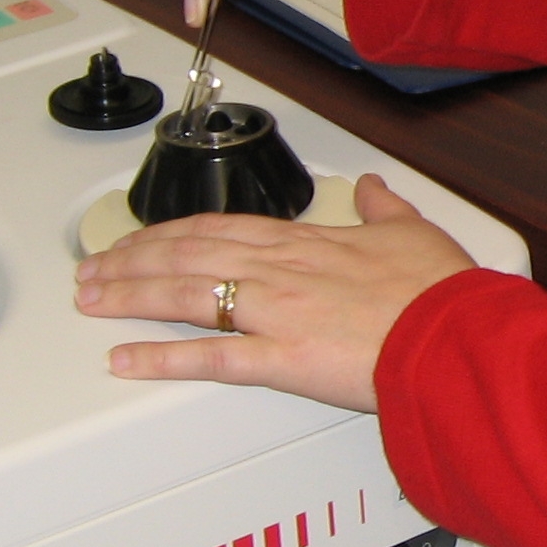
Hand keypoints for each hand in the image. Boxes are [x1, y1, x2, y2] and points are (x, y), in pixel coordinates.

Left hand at [73, 175, 476, 412]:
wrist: (456, 335)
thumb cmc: (441, 294)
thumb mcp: (414, 232)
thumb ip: (384, 208)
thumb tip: (374, 186)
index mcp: (307, 241)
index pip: (218, 227)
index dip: (170, 232)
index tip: (139, 238)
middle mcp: (280, 270)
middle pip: (186, 256)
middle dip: (130, 261)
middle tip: (91, 270)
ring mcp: (276, 313)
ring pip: (186, 296)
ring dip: (129, 296)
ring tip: (91, 301)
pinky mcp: (281, 360)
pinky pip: (209, 357)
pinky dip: (160, 358)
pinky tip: (124, 360)